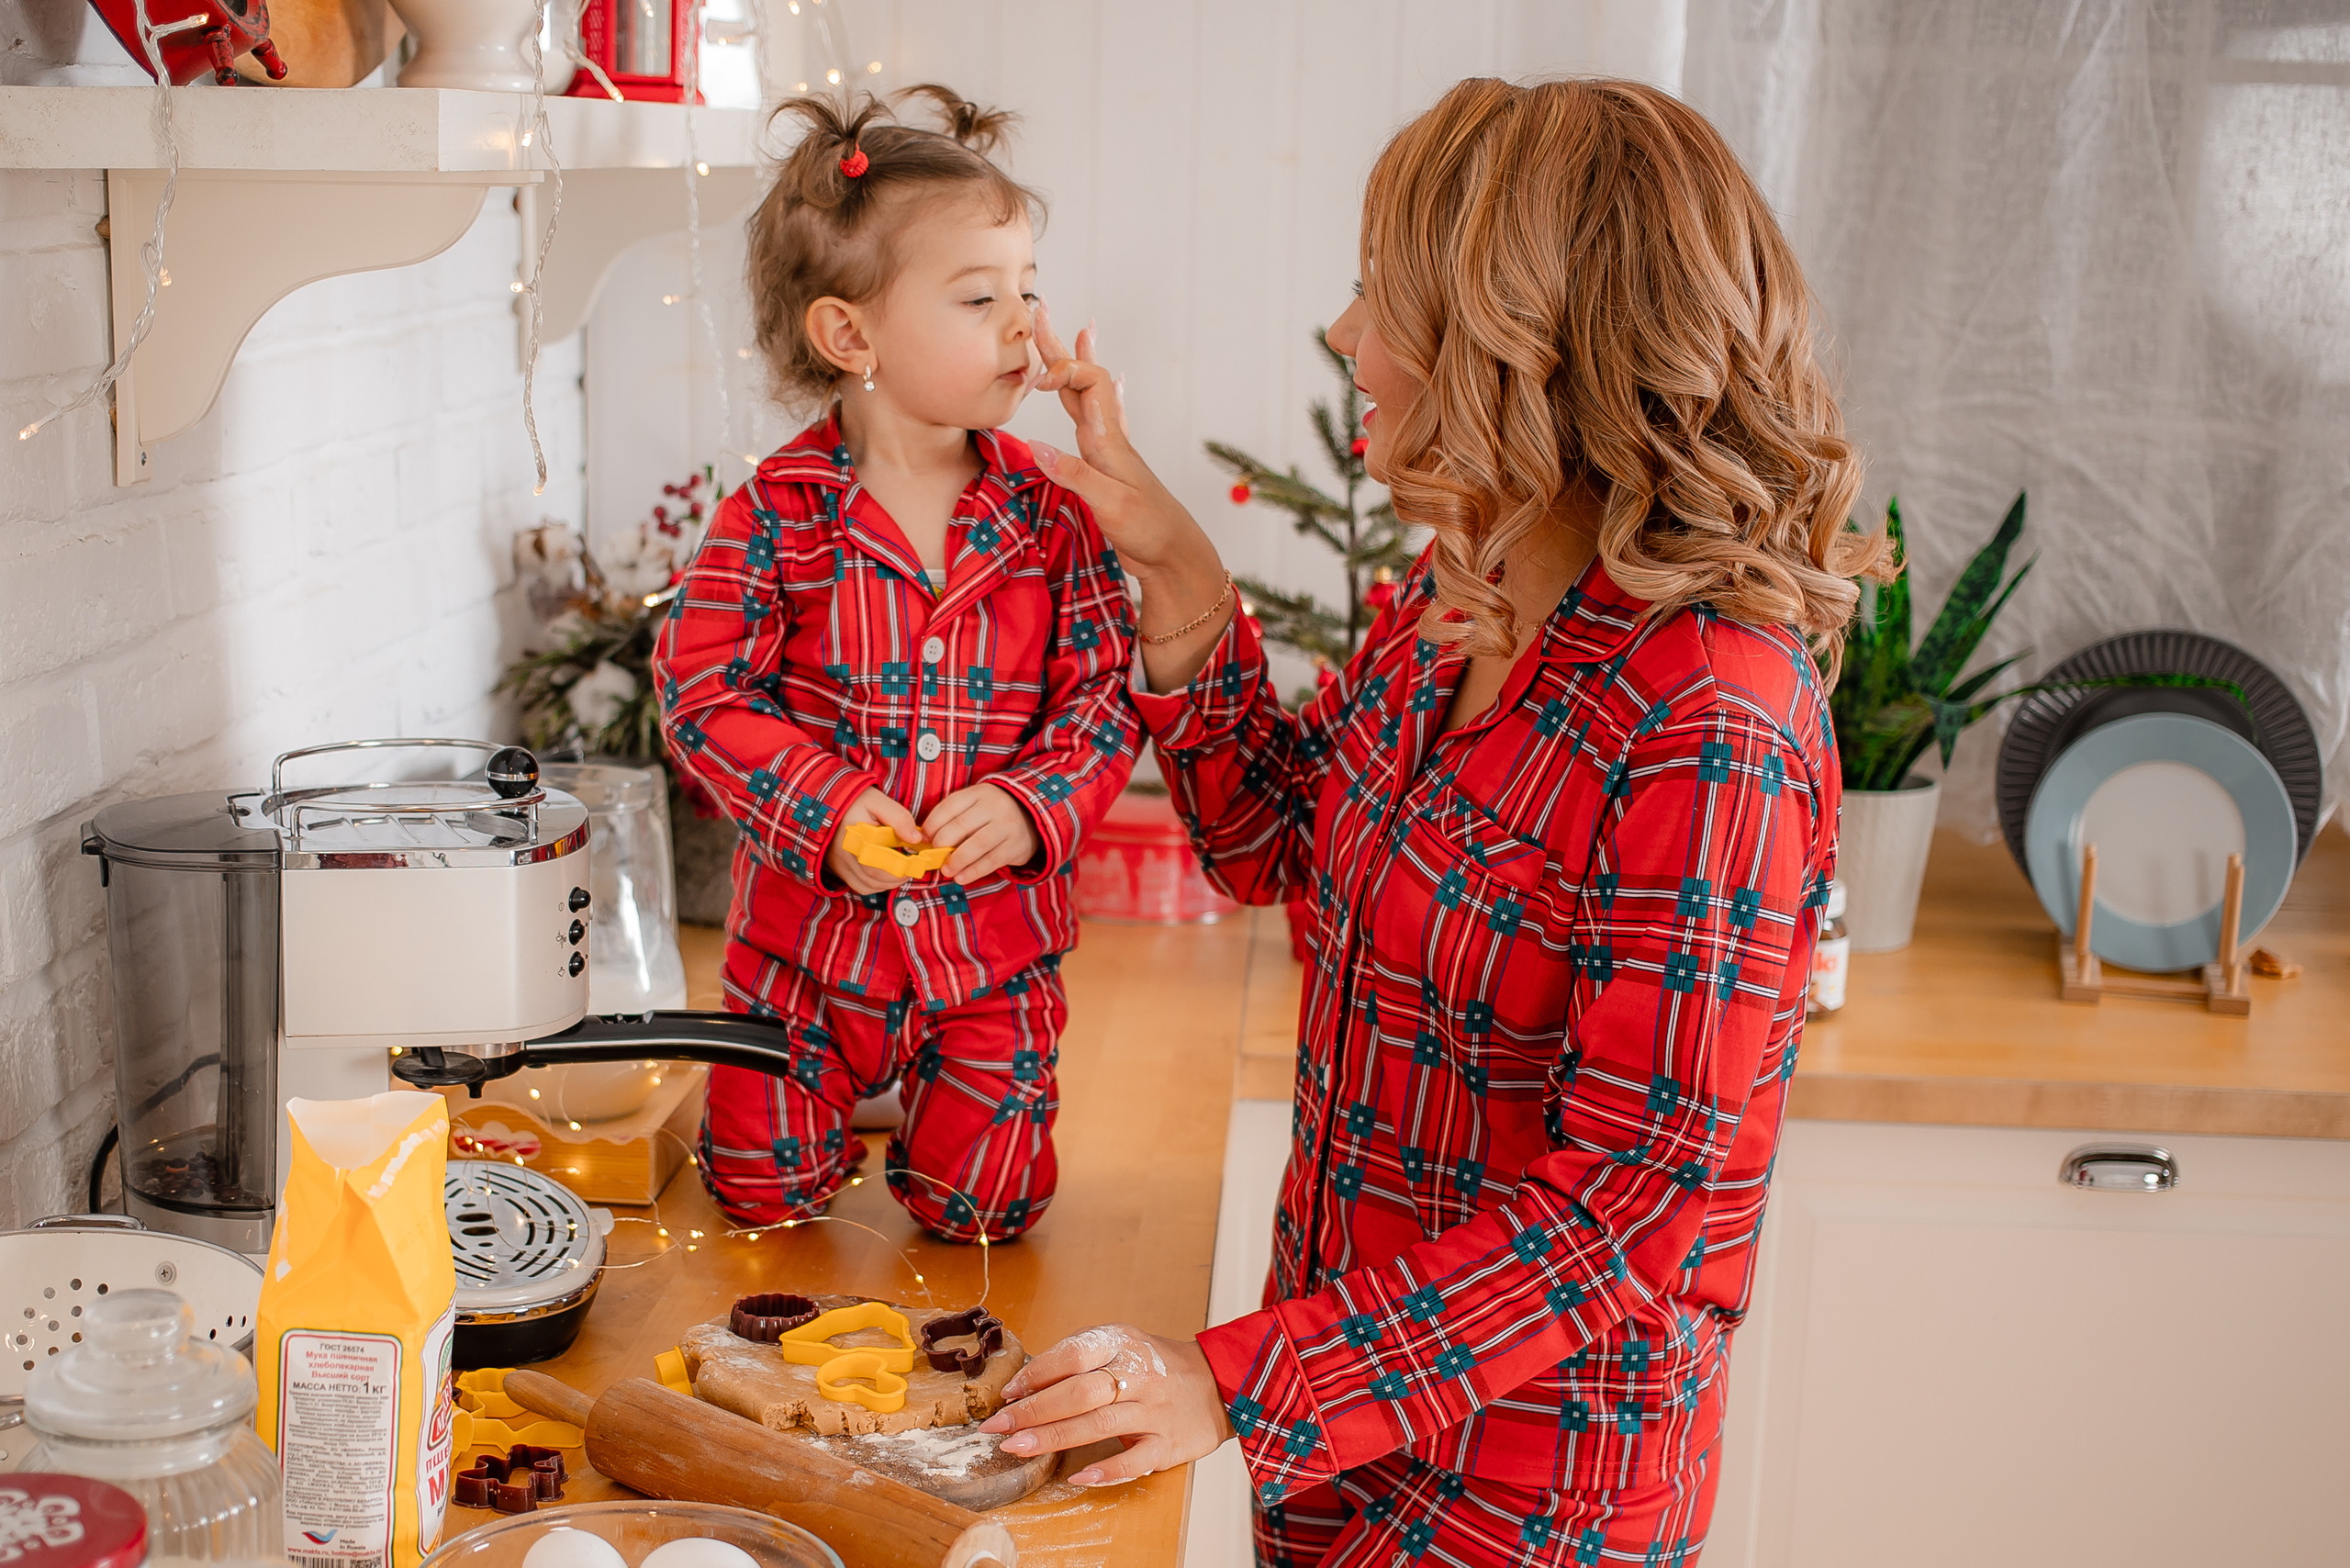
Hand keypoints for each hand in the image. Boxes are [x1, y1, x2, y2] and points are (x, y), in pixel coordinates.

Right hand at [824, 788, 924, 895]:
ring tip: (901, 869)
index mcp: (855, 836)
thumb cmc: (855, 800)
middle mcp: (844, 854)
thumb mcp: (878, 801)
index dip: (899, 868)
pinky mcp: (839, 869)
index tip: (915, 862)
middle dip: (898, 876)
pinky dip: (876, 885)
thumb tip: (916, 839)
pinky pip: (860, 886)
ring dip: (888, 882)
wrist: (829, 802)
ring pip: (868, 885)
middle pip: (874, 878)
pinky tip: (886, 873)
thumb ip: (898, 818)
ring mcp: (839, 864)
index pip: (877, 863)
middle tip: (912, 866)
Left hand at [921, 783, 1039, 883]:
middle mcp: (994, 807)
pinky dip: (973, 872)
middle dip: (942, 843)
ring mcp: (1006, 827)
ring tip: (946, 870)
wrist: (1032, 817)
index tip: (923, 839)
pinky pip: (990, 861)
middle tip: (933, 855)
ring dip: (957, 860)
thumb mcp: (975, 805)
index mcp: (979, 794)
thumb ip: (953, 816)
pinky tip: (961, 878)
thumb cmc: (993, 814)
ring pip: (976, 845)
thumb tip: (925, 838)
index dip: (932, 824)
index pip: (949, 806)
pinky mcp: (1015, 847)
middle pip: (961, 826)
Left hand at [977, 1325, 1232, 1486]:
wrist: (1218, 1383)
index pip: (1073, 1355)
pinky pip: (1134, 1460)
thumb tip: (1026, 1384)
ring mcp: (1154, 1411)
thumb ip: (1080, 1358)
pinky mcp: (1168, 1444)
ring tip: (1016, 1447)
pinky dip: (1105, 1470)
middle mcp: (1139, 1375)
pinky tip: (1077, 1477)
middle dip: (1033, 1411)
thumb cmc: (1156, 1365)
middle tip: (996, 1426)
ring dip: (1054, 1437)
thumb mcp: (1122, 1345)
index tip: (1008, 1393)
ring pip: (1099, 1424)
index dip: (1036, 1374)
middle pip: (1079, 1392)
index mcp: (1123, 1344)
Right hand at [1028, 304, 1214, 581]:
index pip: (1087, 382)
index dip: (1061, 370)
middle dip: (1060, 347)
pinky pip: (1098, 420)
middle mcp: (1108, 438)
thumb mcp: (1110, 504)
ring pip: (1088, 396)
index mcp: (1108, 440)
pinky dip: (1096, 398)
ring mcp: (1109, 451)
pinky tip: (1110, 386)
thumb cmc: (1149, 530)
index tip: (1036, 382)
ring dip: (1077, 365)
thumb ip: (1075, 475)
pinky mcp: (1107, 467)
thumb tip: (1036, 445)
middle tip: (1043, 312)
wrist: (1174, 555)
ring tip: (1077, 332)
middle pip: (1083, 381)